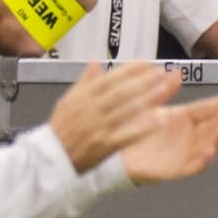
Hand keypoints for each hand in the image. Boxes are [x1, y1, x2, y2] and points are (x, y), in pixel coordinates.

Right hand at [47, 62, 180, 172]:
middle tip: (161, 73)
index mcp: (83, 97)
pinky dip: (142, 127)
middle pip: (120, 92)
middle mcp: (92, 109)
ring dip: (146, 100)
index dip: (128, 70)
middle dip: (142, 81)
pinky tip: (158, 120)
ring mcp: (99, 127)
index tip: (146, 63)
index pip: (109, 79)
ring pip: (125, 110)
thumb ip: (84, 81)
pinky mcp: (105, 145)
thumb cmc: (63, 128)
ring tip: (164, 90)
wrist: (53, 156)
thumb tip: (94, 61)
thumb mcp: (68, 100)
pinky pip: (127, 134)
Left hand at [120, 92, 217, 184]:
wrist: (113, 152)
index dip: (217, 105)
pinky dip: (203, 160)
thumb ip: (163, 90)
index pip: (203, 110)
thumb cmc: (128, 127)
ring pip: (207, 146)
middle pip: (210, 129)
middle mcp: (186, 136)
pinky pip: (194, 166)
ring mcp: (184, 153)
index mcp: (181, 119)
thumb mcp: (147, 105)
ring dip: (217, 139)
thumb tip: (177, 72)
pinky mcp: (177, 169)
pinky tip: (208, 151)